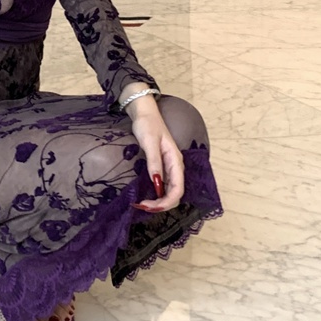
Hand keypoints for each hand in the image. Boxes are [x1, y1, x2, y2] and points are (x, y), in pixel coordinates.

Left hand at [126, 97, 184, 212]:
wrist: (145, 113)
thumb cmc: (148, 124)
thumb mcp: (149, 142)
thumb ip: (154, 161)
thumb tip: (157, 182)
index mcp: (176, 161)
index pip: (177, 189)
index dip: (166, 201)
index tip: (150, 206)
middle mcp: (175, 167)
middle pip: (175, 193)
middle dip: (162, 204)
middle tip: (143, 207)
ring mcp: (169, 167)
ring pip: (169, 191)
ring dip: (159, 202)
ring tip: (144, 205)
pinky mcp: (162, 166)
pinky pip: (163, 185)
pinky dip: (157, 195)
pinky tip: (147, 196)